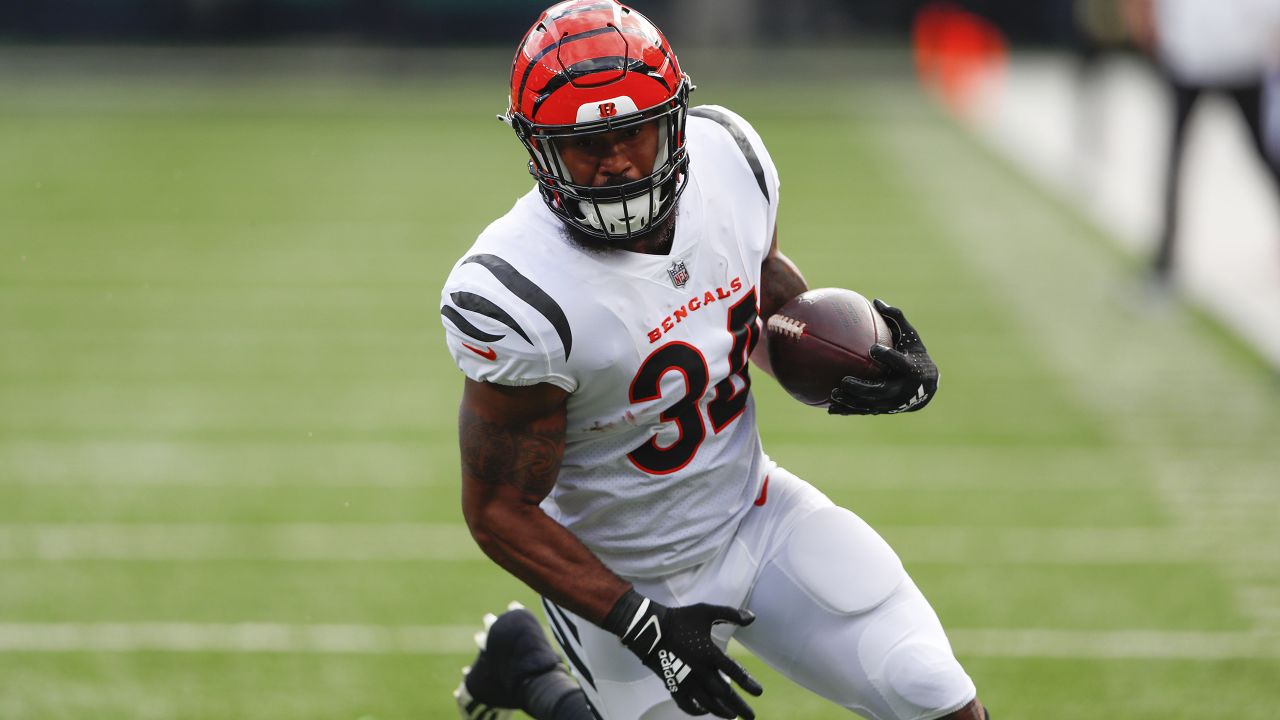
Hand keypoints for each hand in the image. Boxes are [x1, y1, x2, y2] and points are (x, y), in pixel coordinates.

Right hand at [604, 589, 762, 717]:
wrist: (650, 629)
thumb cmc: (680, 620)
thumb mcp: (706, 612)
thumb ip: (730, 614)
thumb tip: (752, 617)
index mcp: (710, 654)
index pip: (735, 673)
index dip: (748, 683)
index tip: (759, 692)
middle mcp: (700, 672)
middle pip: (724, 694)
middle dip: (739, 706)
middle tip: (750, 716)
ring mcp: (687, 681)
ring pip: (707, 703)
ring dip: (722, 712)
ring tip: (732, 717)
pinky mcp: (674, 685)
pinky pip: (686, 704)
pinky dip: (696, 711)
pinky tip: (704, 711)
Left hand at [829, 299, 937, 414]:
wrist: (926, 388)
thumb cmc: (914, 354)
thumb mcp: (911, 337)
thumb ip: (895, 319)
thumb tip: (876, 300)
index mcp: (911, 368)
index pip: (899, 362)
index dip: (887, 357)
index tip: (873, 349)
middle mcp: (902, 388)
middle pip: (881, 391)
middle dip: (863, 388)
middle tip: (845, 381)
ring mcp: (893, 403)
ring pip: (870, 404)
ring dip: (851, 402)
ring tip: (833, 394)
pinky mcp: (884, 409)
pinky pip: (864, 411)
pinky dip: (849, 410)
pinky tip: (831, 408)